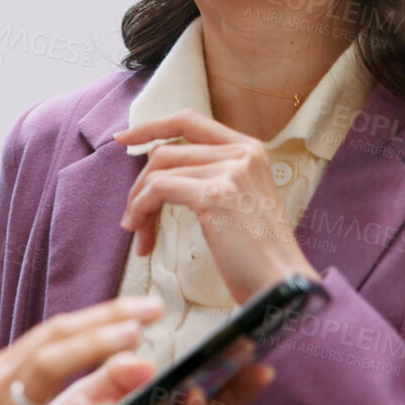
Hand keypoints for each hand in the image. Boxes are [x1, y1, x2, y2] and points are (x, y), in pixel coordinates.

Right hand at [0, 296, 162, 404]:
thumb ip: (23, 391)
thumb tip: (58, 373)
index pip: (51, 332)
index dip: (96, 316)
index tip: (135, 309)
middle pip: (55, 337)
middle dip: (106, 319)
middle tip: (151, 309)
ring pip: (50, 370)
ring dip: (96, 352)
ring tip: (138, 345)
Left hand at [114, 110, 322, 302]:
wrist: (281, 284)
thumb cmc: (257, 254)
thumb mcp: (238, 200)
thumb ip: (207, 173)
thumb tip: (157, 154)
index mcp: (249, 149)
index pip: (189, 120)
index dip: (152, 126)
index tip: (123, 138)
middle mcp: (241, 152)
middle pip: (166, 152)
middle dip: (141, 187)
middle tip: (134, 222)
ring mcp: (230, 170)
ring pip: (158, 171)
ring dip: (138, 205)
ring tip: (139, 235)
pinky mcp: (215, 194)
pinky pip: (157, 190)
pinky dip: (141, 211)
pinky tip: (144, 239)